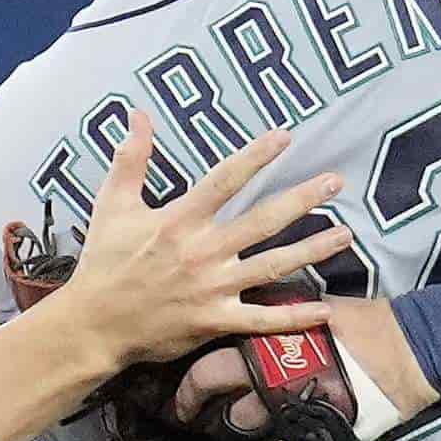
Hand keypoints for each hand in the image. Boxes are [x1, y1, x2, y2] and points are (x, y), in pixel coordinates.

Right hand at [28, 130, 342, 381]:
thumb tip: (139, 114)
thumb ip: (131, 159)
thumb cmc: (103, 263)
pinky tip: (325, 309)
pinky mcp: (216, 320)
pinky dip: (294, 317)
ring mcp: (213, 288)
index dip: (255, 157)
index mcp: (179, 221)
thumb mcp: (112, 205)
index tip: (286, 137)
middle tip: (336, 182)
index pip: (224, 181)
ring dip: (312, 250)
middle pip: (262, 220)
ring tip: (346, 236)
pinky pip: (262, 320)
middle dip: (302, 199)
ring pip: (273, 266)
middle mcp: (202, 252)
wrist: (93, 325)